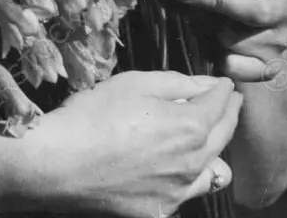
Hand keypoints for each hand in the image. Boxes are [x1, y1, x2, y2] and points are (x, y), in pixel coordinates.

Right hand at [18, 70, 240, 217]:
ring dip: (214, 151)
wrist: (58, 163)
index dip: (224, 90)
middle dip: (228, 115)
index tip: (226, 83)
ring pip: (215, 172)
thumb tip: (209, 84)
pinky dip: (188, 177)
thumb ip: (178, 82)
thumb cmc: (93, 114)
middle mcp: (192, 163)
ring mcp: (178, 192)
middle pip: (224, 136)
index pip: (220, 104)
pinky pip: (187, 193)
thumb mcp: (134, 83)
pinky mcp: (160, 211)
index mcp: (189, 126)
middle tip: (227, 103)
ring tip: (201, 138)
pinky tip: (172, 166)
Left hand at [172, 0, 286, 81]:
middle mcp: (286, 7)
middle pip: (255, 11)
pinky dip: (230, 64)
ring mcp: (278, 38)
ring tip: (194, 19)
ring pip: (246, 41)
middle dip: (215, 0)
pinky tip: (213, 53)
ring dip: (214, 31)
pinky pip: (251, 71)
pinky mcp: (269, 64)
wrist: (255, 13)